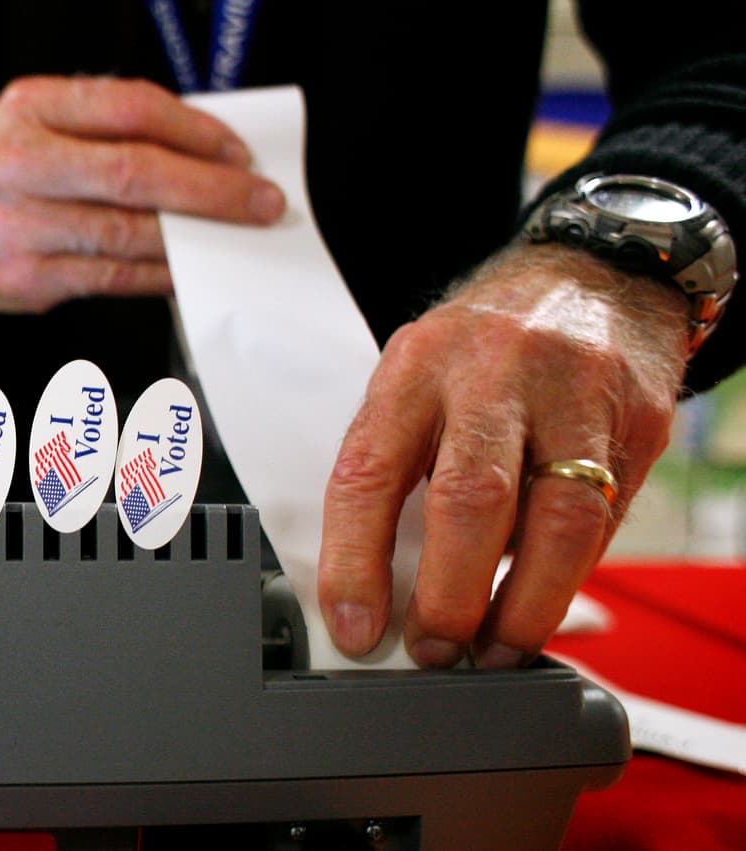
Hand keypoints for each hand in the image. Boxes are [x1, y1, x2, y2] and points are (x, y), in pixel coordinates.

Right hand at [0, 76, 284, 312]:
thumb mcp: (36, 126)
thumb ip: (105, 131)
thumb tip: (202, 155)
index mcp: (29, 108)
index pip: (131, 109)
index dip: (196, 131)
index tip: (238, 153)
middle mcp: (18, 164)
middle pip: (135, 173)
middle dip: (212, 190)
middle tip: (259, 202)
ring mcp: (17, 226)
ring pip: (127, 232)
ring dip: (192, 237)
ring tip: (232, 237)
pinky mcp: (23, 280)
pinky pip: (111, 277)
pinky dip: (158, 274)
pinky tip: (185, 269)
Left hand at [318, 243, 690, 667]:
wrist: (593, 276)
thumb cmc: (486, 342)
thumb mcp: (417, 376)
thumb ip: (396, 463)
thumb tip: (374, 580)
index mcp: (417, 365)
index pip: (370, 473)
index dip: (355, 563)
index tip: (355, 625)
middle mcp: (495, 373)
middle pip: (470, 499)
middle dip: (450, 597)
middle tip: (436, 648)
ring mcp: (575, 395)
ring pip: (556, 522)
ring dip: (522, 606)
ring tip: (496, 647)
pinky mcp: (635, 424)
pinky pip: (604, 522)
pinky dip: (567, 575)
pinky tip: (541, 597)